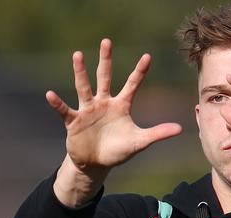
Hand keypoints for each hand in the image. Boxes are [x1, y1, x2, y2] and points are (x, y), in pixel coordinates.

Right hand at [48, 39, 181, 206]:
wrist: (95, 164)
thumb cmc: (117, 151)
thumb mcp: (139, 142)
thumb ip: (157, 134)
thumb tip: (180, 128)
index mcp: (121, 106)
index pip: (132, 85)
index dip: (140, 72)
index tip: (148, 56)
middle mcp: (104, 103)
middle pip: (105, 77)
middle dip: (105, 60)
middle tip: (107, 41)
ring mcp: (88, 110)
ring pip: (84, 87)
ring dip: (80, 72)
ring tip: (77, 55)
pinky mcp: (74, 121)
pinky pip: (65, 110)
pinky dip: (57, 104)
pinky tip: (50, 95)